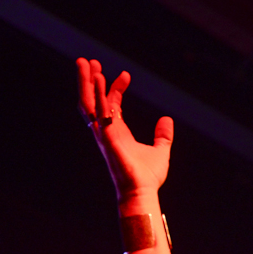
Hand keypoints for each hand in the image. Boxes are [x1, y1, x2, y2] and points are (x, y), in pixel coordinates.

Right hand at [76, 58, 172, 201]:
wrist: (143, 192)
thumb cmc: (148, 176)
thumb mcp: (161, 151)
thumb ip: (163, 135)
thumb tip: (167, 120)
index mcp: (117, 132)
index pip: (111, 104)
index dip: (116, 88)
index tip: (125, 74)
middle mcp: (107, 131)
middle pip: (93, 100)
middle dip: (89, 81)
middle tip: (89, 61)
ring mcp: (104, 134)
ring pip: (89, 103)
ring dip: (86, 83)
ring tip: (85, 62)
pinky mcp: (106, 137)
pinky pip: (98, 113)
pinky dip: (97, 95)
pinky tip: (98, 78)